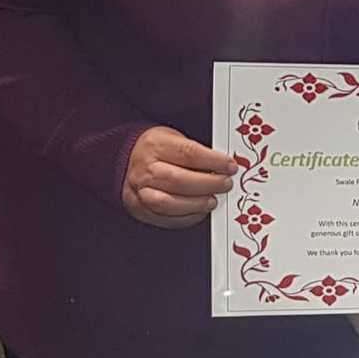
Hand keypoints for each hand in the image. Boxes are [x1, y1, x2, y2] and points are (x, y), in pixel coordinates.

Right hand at [122, 126, 237, 228]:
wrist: (128, 158)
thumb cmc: (157, 148)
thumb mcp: (175, 139)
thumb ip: (197, 152)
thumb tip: (224, 166)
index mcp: (156, 145)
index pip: (188, 153)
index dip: (213, 161)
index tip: (230, 166)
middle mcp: (144, 169)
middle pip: (178, 180)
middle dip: (207, 184)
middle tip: (225, 184)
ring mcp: (138, 190)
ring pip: (168, 203)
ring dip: (196, 204)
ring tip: (212, 200)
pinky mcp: (139, 209)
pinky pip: (164, 218)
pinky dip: (185, 217)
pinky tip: (198, 212)